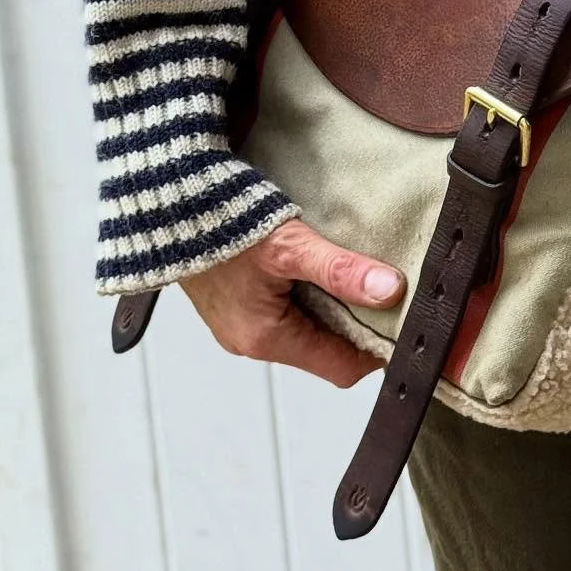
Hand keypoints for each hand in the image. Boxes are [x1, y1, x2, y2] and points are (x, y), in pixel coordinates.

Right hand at [180, 218, 405, 387]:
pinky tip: (320, 266)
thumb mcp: (289, 245)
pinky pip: (288, 312)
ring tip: (354, 272)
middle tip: (386, 288)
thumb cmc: (220, 223)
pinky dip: (311, 294)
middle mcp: (251, 341)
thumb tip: (392, 291)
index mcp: (265, 338)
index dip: (378, 347)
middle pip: (327, 350)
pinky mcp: (238, 304)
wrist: (166, 202)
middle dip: (359, 323)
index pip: (342, 367)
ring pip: (309, 330)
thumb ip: (341, 269)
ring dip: (335, 305)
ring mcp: (241, 325)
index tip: (403, 317)